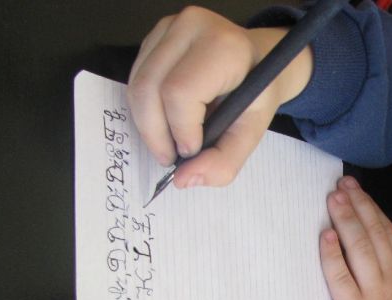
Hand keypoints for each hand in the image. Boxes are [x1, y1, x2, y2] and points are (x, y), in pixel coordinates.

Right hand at [127, 6, 312, 187]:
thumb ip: (224, 161)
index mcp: (223, 47)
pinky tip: (166, 119)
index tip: (191, 150)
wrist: (256, 61)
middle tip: (170, 157)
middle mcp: (192, 26)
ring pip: (136, 84)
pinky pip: (135, 78)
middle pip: (149, 88)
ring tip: (170, 141)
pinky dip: (145, 109)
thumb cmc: (256, 93)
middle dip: (155, 133)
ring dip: (148, 124)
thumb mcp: (252, 131)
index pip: (181, 92)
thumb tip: (184, 180)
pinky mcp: (155, 35)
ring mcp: (169, 27)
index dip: (180, 129)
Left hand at [319, 177, 391, 299]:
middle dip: (357, 205)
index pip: (388, 233)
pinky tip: (326, 236)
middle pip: (373, 233)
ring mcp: (372, 292)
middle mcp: (390, 277)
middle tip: (342, 184)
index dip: (372, 208)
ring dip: (345, 220)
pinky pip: (340, 276)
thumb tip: (372, 249)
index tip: (358, 190)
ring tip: (333, 198)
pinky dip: (332, 254)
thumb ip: (391, 274)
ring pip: (359, 248)